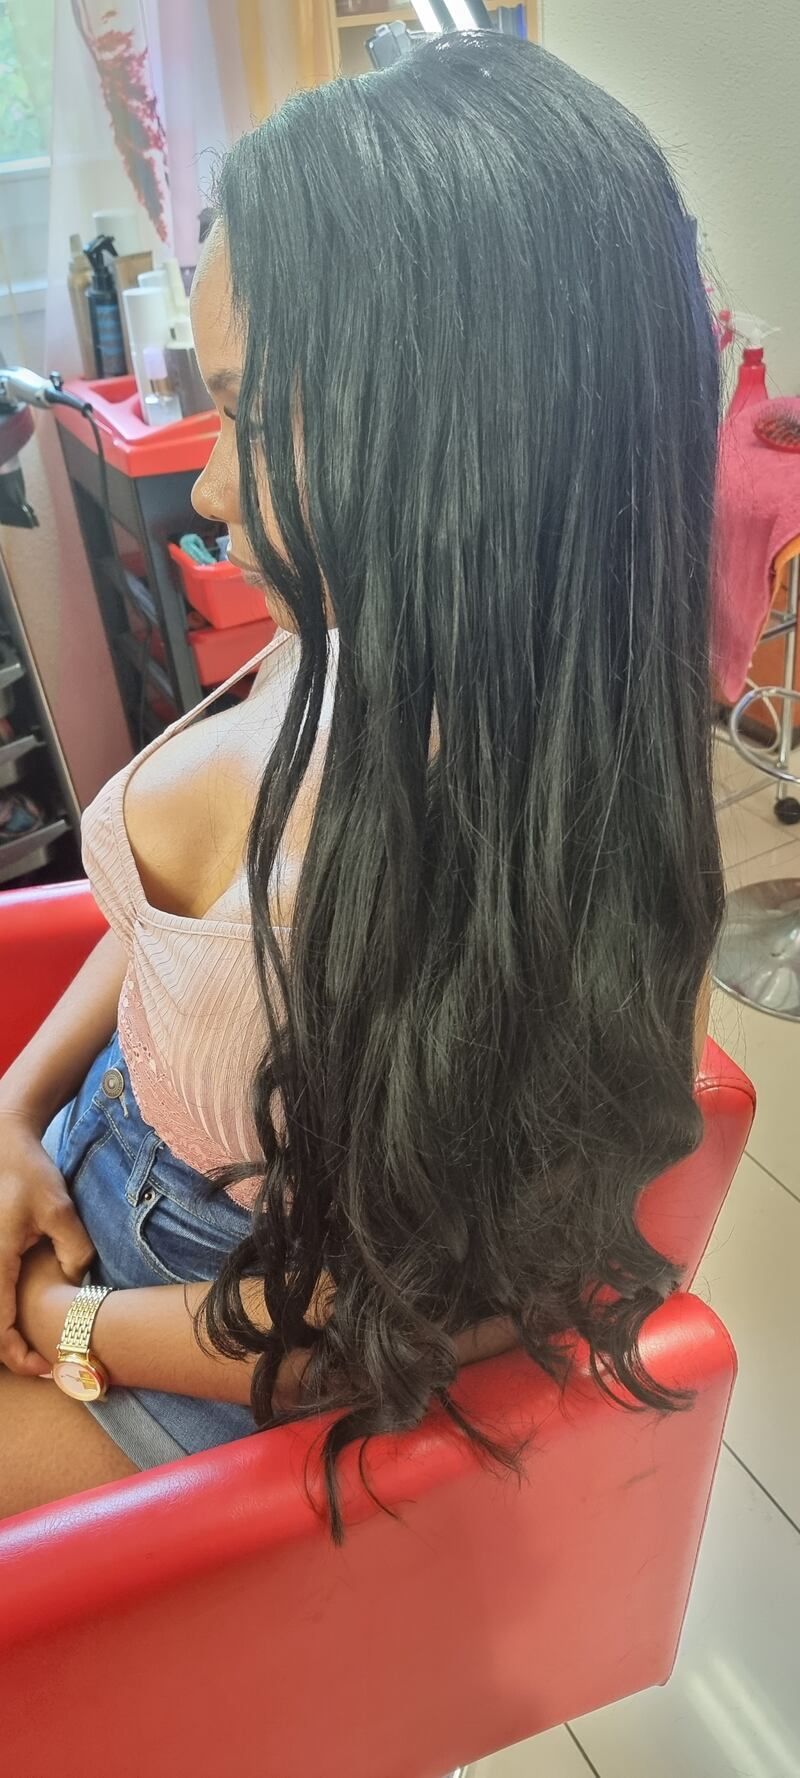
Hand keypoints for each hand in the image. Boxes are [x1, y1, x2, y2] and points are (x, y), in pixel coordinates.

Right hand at [0, 1110, 93, 1374]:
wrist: (3, 1143)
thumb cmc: (28, 1173)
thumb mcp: (60, 1209)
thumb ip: (73, 1250)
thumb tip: (79, 1282)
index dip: (20, 1357)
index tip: (46, 1365)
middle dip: (12, 1353)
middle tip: (44, 1361)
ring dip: (5, 1335)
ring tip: (36, 1343)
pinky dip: (1, 1314)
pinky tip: (24, 1314)